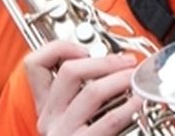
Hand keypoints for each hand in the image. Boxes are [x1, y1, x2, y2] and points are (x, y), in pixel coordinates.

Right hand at [26, 41, 140, 135]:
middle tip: (127, 62)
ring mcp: (63, 134)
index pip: (34, 64)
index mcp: (45, 108)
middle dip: (104, 60)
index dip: (59, 48)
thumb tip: (114, 64)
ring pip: (91, 92)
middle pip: (69, 71)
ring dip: (120, 79)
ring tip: (135, 78)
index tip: (86, 49)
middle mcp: (49, 120)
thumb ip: (83, 94)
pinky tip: (139, 101)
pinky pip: (108, 121)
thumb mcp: (75, 120)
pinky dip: (128, 106)